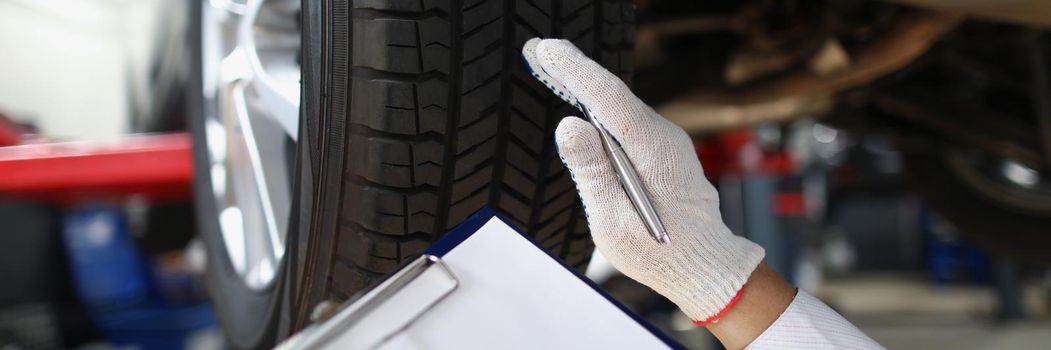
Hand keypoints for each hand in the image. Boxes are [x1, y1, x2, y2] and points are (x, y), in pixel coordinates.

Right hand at [522, 38, 764, 323]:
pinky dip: (600, 106)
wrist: (704, 264)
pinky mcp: (661, 149)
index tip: (546, 50)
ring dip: (585, 86)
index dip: (575, 70)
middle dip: (574, 70)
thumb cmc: (660, 250)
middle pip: (614, 94)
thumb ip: (591, 171)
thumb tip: (568, 126)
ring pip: (620, 105)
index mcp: (653, 149)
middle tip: (537, 51)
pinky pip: (626, 119)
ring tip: (550, 66)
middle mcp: (663, 136)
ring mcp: (665, 140)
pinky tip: (580, 100)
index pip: (608, 97)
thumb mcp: (613, 219)